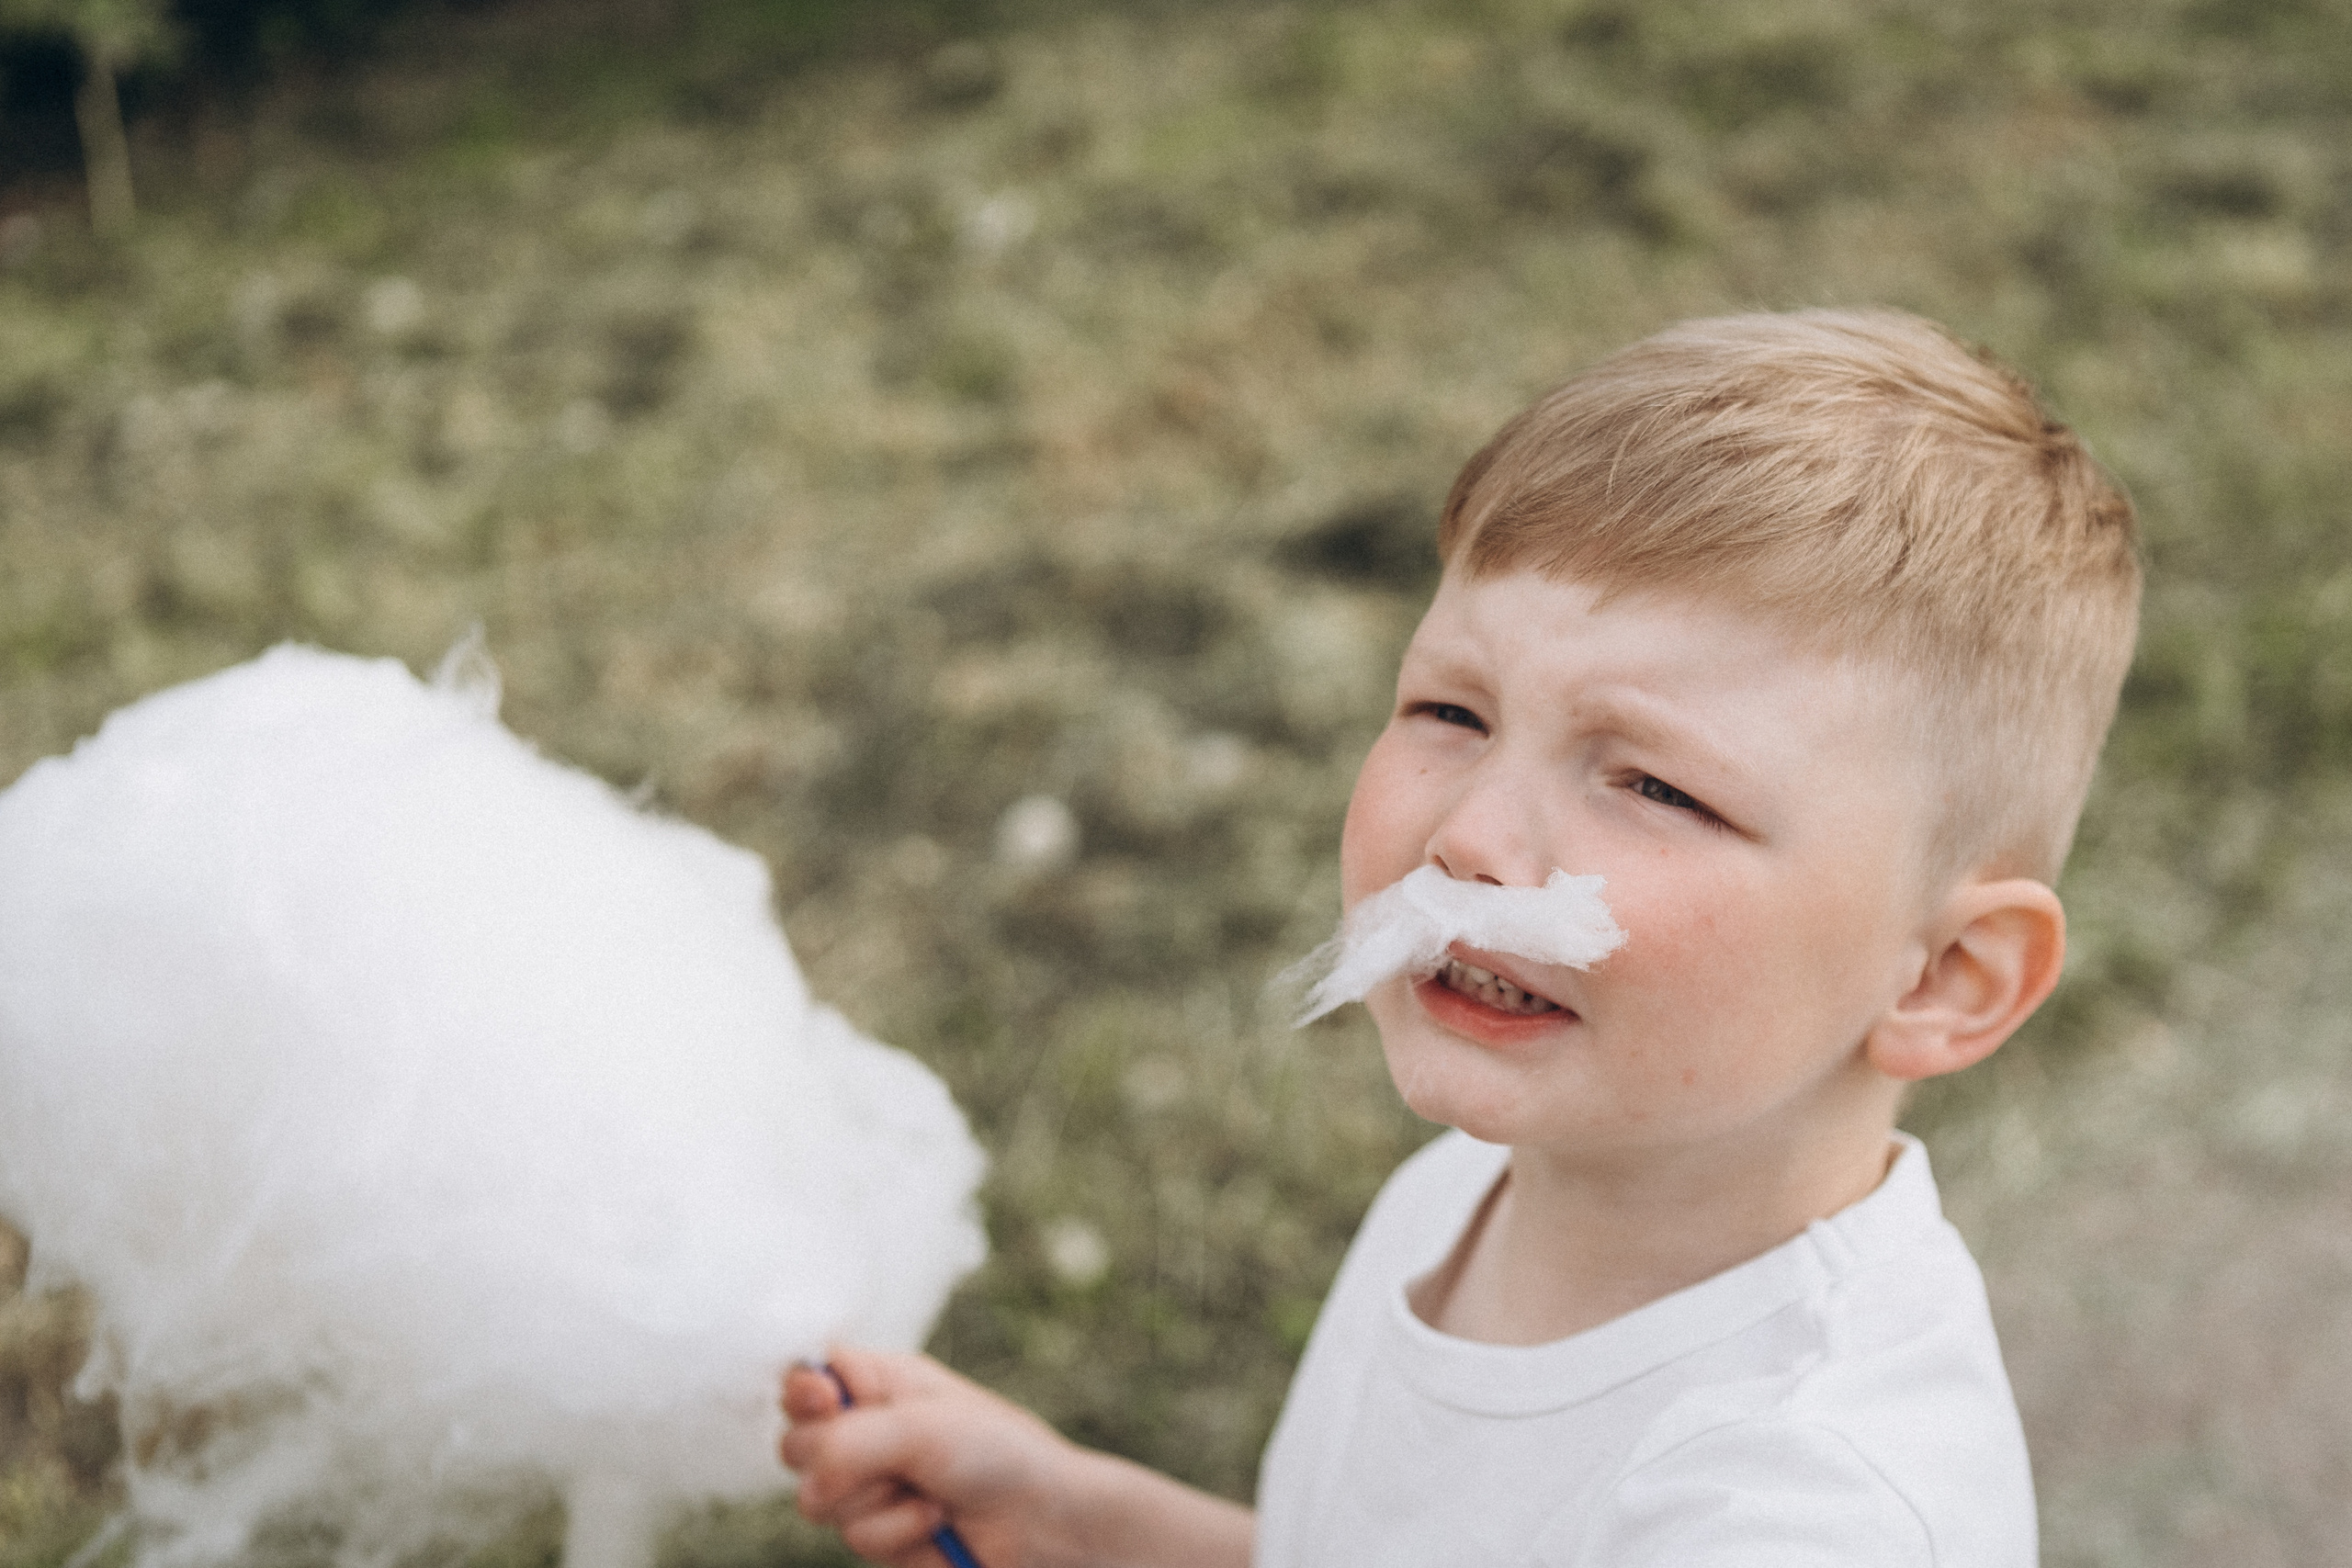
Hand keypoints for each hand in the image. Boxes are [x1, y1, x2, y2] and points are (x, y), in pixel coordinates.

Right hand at [780, 1347, 1092, 1567]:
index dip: (804, 1391)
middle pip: (797, 1444)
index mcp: (881, 1384)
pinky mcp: (882, 1533)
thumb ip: (849, 1443)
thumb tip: (808, 1485)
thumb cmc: (1000, 1454)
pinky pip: (854, 1538)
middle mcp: (869, 1432)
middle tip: (893, 1460)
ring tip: (932, 1493)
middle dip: (838, 1460)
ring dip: (879, 1503)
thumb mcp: (923, 1428)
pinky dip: (898, 1534)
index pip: (809, 1376)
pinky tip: (938, 1524)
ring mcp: (872, 1485)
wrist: (1045, 1524)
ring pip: (819, 1501)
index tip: (825, 1401)